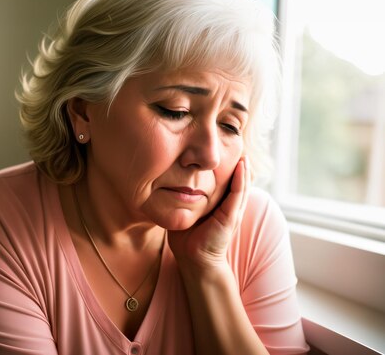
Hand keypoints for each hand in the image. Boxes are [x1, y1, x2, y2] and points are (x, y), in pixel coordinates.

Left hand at [168, 156, 250, 271]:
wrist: (193, 261)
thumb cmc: (185, 239)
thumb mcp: (183, 212)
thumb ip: (180, 198)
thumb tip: (164, 183)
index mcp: (217, 205)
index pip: (223, 182)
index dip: (224, 167)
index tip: (221, 150)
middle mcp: (227, 207)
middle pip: (236, 180)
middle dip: (237, 164)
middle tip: (237, 145)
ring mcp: (231, 212)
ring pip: (241, 184)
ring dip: (244, 168)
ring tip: (243, 151)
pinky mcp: (231, 217)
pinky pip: (238, 194)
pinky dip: (241, 179)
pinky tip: (242, 167)